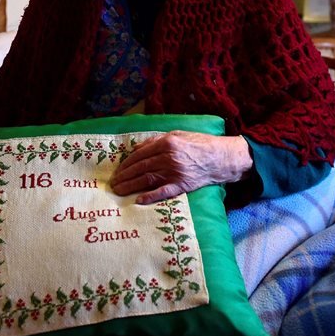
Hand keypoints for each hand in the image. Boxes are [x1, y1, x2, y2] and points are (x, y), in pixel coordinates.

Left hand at [109, 132, 251, 203]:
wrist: (221, 158)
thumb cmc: (199, 144)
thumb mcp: (177, 135)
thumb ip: (156, 140)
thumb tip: (137, 148)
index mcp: (166, 143)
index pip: (140, 155)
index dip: (126, 164)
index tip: (117, 170)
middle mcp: (169, 158)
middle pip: (140, 168)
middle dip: (124, 176)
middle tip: (113, 183)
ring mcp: (175, 173)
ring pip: (147, 180)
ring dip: (131, 187)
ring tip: (119, 191)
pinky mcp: (182, 185)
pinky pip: (163, 192)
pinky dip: (150, 197)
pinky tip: (138, 200)